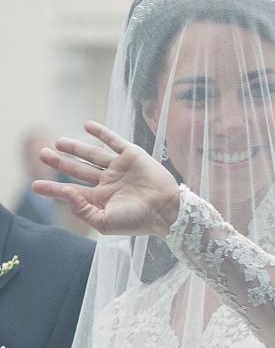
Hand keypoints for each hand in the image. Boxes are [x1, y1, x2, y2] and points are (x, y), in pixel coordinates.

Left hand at [32, 120, 179, 236]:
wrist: (166, 210)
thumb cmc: (138, 221)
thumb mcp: (105, 223)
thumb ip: (83, 209)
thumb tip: (66, 192)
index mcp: (101, 199)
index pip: (72, 191)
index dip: (53, 189)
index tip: (34, 186)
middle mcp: (108, 182)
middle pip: (79, 170)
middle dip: (60, 163)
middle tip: (42, 154)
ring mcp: (120, 168)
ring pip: (93, 154)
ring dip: (75, 147)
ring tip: (58, 142)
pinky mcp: (132, 155)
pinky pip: (114, 141)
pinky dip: (101, 132)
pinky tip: (87, 125)